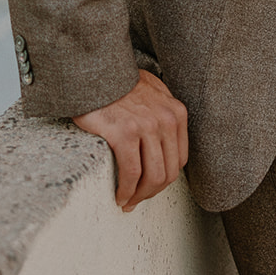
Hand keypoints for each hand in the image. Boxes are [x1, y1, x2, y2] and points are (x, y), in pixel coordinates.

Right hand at [73, 69, 188, 211]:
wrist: (96, 72)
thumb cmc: (121, 85)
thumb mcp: (154, 93)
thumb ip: (164, 115)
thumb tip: (165, 147)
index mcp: (176, 112)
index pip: (179, 160)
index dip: (165, 180)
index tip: (150, 188)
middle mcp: (166, 120)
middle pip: (168, 172)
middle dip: (152, 193)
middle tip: (136, 201)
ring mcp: (146, 126)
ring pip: (152, 177)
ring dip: (139, 196)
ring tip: (126, 201)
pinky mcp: (124, 133)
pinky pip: (131, 173)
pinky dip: (126, 190)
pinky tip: (118, 195)